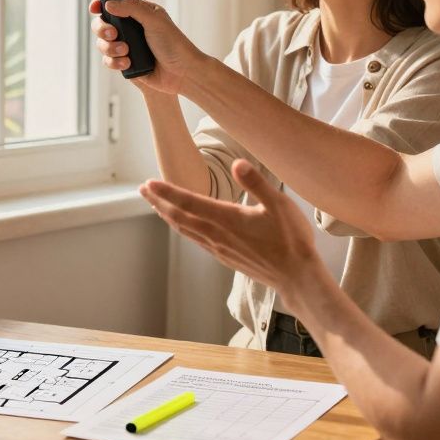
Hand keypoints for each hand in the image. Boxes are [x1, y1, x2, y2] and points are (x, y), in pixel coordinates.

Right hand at [88, 0, 204, 95]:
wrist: (182, 73)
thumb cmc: (174, 44)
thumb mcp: (154, 19)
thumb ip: (131, 8)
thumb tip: (109, 4)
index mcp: (139, 13)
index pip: (114, 4)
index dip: (101, 6)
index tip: (95, 9)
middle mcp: (131, 28)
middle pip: (102, 24)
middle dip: (103, 29)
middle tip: (113, 33)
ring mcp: (127, 45)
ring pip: (103, 43)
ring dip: (110, 48)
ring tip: (126, 51)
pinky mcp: (125, 63)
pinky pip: (108, 60)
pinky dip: (115, 62)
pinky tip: (128, 63)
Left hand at [139, 159, 319, 292]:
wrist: (296, 277)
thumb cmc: (291, 239)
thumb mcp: (279, 204)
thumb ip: (256, 183)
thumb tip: (237, 163)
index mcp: (227, 218)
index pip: (189, 201)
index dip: (167, 191)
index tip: (149, 183)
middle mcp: (217, 234)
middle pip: (179, 216)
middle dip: (159, 201)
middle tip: (143, 189)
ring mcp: (218, 248)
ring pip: (185, 229)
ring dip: (167, 215)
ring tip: (155, 204)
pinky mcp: (224, 257)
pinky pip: (195, 240)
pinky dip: (182, 229)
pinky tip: (182, 226)